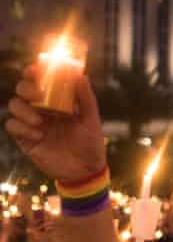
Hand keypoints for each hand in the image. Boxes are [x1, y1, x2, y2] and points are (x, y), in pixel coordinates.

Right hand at [5, 67, 105, 181]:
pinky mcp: (25, 139)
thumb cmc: (91, 143)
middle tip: (37, 95)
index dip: (33, 72)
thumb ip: (85, 97)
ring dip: (22, 109)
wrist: (85, 170)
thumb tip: (80, 74)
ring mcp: (32, 123)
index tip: (35, 70)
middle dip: (25, 88)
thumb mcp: (91, 119)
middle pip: (22, 89)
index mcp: (56, 101)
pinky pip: (12, 126)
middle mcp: (42, 109)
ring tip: (39, 121)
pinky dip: (21, 127)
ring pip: (14, 105)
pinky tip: (38, 135)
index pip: (39, 81)